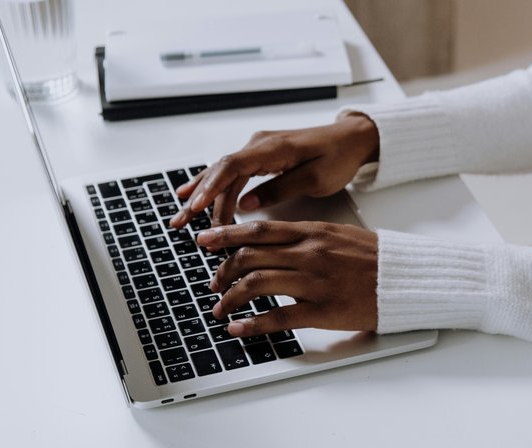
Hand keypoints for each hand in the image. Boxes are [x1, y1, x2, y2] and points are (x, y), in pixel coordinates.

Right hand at [170, 113, 378, 228]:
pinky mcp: (260, 156)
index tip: (196, 208)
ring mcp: (258, 149)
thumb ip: (280, 189)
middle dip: (200, 200)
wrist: (351, 139)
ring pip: (222, 173)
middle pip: (221, 172)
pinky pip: (230, 172)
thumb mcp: (316, 178)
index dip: (211, 188)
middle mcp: (260, 145)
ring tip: (180, 218)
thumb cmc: (338, 156)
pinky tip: (190, 194)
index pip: (232, 166)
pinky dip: (211, 185)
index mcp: (273, 148)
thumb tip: (246, 204)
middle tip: (182, 224)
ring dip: (201, 196)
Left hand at [196, 221, 378, 336]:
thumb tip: (273, 243)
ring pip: (257, 284)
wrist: (404, 278)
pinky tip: (238, 328)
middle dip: (223, 270)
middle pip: (250, 256)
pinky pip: (278, 317)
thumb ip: (304, 237)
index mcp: (312, 233)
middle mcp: (308, 254)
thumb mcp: (337, 234)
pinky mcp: (322, 310)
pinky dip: (252, 324)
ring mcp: (314, 282)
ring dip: (231, 298)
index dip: (226, 235)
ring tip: (220, 308)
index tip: (206, 240)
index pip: (259, 230)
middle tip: (213, 282)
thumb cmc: (372, 258)